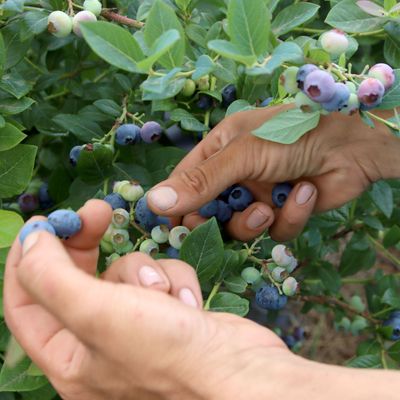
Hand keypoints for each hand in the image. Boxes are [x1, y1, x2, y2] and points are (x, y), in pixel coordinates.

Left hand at [4, 200, 291, 399]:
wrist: (240, 373)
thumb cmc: (164, 351)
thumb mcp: (96, 314)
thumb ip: (50, 277)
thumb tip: (33, 241)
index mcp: (68, 358)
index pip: (26, 303)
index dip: (28, 259)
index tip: (45, 222)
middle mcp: (100, 346)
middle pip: (78, 279)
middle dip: (88, 243)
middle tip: (98, 210)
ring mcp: (139, 329)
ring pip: (126, 274)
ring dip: (146, 273)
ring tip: (166, 294)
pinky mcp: (171, 315)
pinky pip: (160, 278)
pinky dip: (174, 280)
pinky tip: (190, 303)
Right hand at [147, 105, 399, 241]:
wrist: (356, 145)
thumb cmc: (294, 135)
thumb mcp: (243, 154)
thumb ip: (202, 180)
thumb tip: (154, 202)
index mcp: (221, 150)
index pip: (186, 182)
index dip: (177, 205)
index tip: (171, 228)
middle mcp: (237, 174)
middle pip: (211, 211)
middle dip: (217, 220)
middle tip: (215, 224)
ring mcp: (260, 193)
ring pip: (240, 227)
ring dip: (253, 222)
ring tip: (268, 209)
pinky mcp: (285, 211)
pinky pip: (275, 229)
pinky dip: (289, 216)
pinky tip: (304, 193)